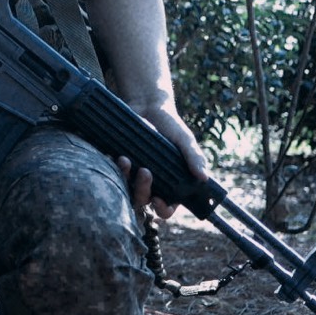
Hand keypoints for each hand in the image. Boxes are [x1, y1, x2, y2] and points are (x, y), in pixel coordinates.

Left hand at [115, 102, 208, 218]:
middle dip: (142, 190)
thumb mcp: (185, 140)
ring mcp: (133, 172)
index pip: (166, 208)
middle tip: (145, 171)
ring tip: (126, 160)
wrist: (147, 105)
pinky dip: (112, 167)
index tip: (158, 200)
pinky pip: (111, 172)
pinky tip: (114, 156)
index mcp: (170, 184)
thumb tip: (204, 177)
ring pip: (126, 189)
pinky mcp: (119, 161)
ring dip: (125, 179)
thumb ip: (194, 157)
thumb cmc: (171, 125)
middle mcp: (151, 182)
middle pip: (143, 200)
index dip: (163, 210)